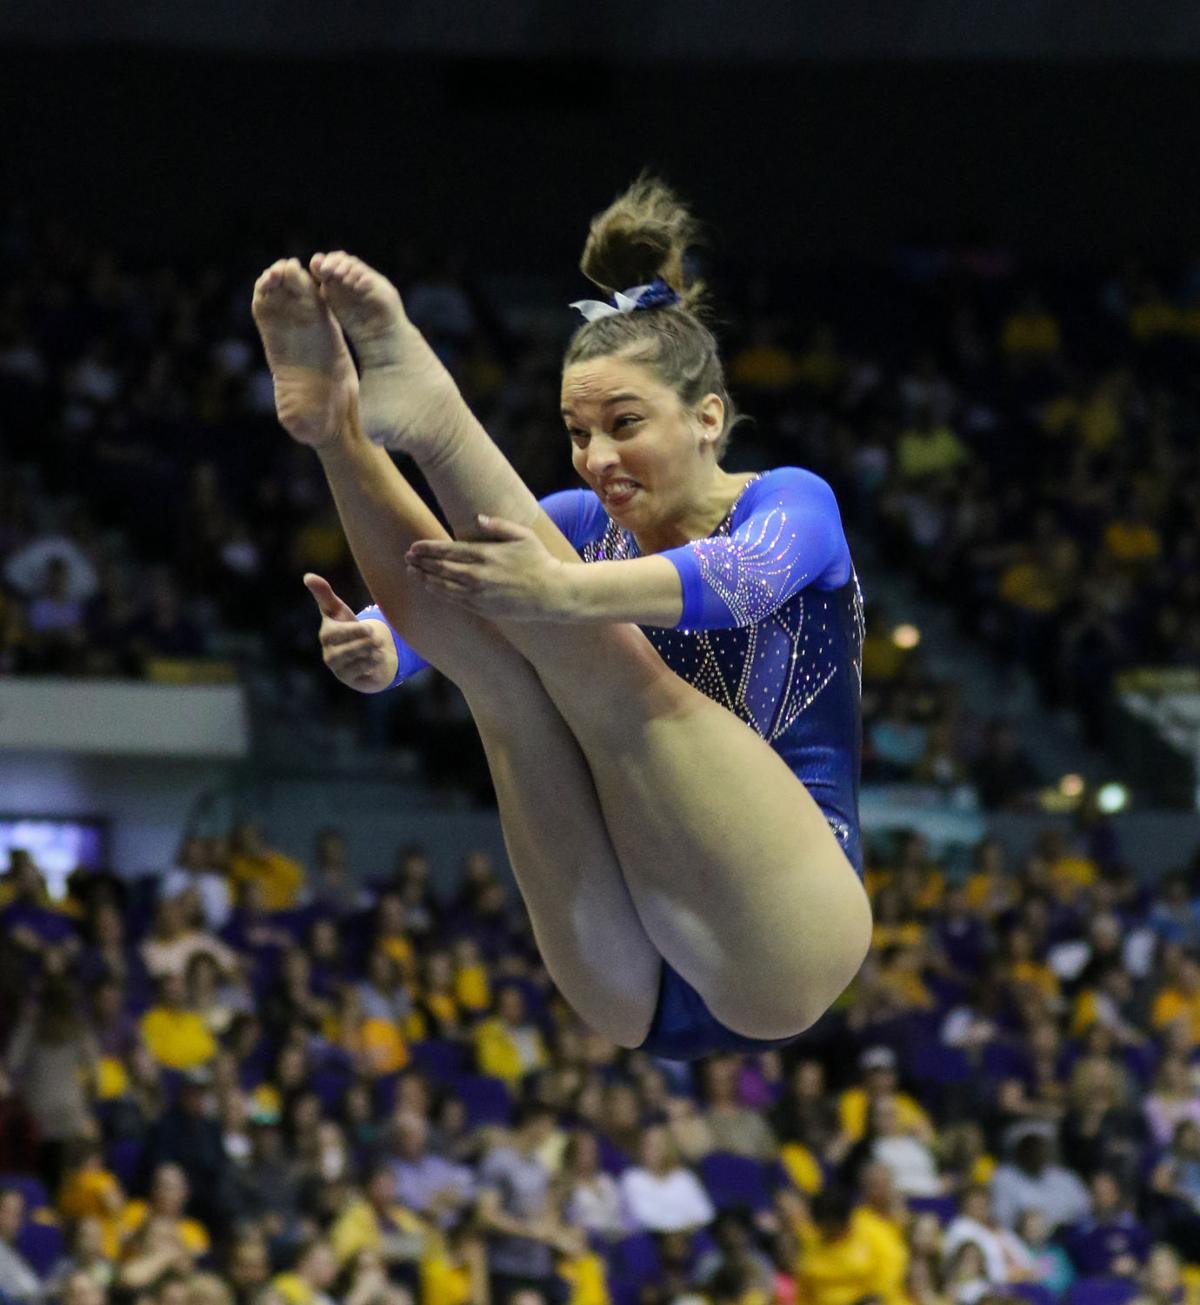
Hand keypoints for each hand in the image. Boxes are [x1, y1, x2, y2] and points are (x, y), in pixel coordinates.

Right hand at [305, 573, 398, 692]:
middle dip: (366, 643)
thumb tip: (307, 576)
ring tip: (376, 647)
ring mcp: (338, 669)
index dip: (353, 632)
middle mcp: (329, 653)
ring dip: (371, 652)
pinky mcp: (350, 680)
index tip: (369, 628)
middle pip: (347, 650)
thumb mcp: (339, 610)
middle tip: (376, 637)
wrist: (363, 652)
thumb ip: (324, 594)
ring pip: (356, 661)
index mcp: (327, 635)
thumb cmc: (349, 628)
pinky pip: (363, 672)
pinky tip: (375, 658)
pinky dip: (372, 664)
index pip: (335, 634)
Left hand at [406, 516, 572, 620]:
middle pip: (441, 569)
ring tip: (412, 573)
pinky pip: (455, 600)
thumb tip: (478, 518)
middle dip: (421, 563)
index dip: (428, 549)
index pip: (448, 551)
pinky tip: (431, 588)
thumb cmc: (539, 561)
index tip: (414, 547)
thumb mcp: (523, 535)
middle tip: (407, 558)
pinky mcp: (482, 607)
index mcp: (486, 554)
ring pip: (444, 586)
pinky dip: (440, 593)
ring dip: (426, 579)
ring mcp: (479, 594)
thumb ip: (499, 525)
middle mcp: (478, 575)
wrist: (551, 594)